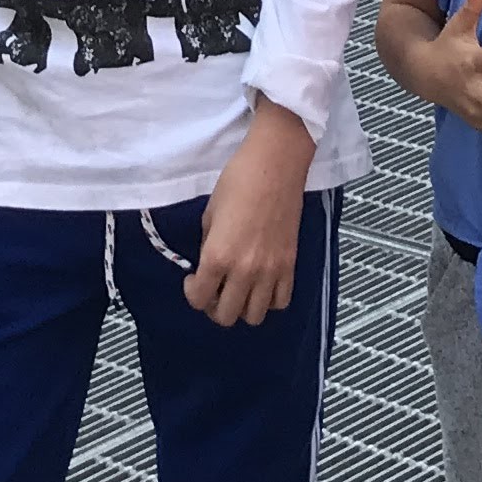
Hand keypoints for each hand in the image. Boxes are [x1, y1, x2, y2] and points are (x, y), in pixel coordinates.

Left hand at [189, 98, 313, 323]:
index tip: (192, 279)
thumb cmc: (238, 180)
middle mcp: (244, 271)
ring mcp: (270, 272)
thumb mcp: (210, 213)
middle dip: (214, 306)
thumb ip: (208, 246)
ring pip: (254, 316)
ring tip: (238, 288)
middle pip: (226, 316)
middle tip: (213, 288)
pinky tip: (261, 284)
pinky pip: (280, 302)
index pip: (199, 299)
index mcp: (218, 256)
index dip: (191, 293)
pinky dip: (269, 300)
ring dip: (242, 307)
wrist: (276, 165)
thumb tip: (208, 264)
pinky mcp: (290, 266)